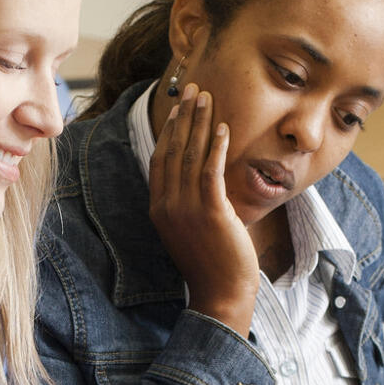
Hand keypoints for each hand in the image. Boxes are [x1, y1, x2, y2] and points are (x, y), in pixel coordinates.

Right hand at [148, 83, 258, 335]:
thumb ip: (190, 203)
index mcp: (159, 209)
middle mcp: (168, 206)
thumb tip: (203, 178)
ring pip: (190, 155)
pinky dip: (216, 147)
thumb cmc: (212, 264)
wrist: (221, 295)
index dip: (169, 131)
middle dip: (184, 116)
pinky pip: (211, 171)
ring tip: (208, 98)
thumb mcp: (192, 230)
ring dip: (200, 123)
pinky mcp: (211, 213)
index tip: (178, 108)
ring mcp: (187, 210)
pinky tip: (224, 128)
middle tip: (193, 89)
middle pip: (173, 150)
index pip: (160, 160)